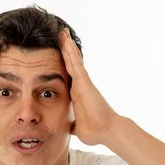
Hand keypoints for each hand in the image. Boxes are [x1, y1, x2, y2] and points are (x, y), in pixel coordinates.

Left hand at [59, 28, 118, 145]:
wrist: (106, 132)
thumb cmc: (95, 131)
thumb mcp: (77, 127)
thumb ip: (72, 125)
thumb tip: (68, 129)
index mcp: (76, 94)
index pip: (67, 75)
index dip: (63, 64)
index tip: (57, 54)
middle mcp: (80, 85)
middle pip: (70, 63)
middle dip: (65, 50)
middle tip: (61, 35)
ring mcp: (83, 82)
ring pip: (73, 60)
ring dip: (67, 46)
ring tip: (62, 32)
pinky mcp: (85, 82)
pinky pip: (75, 63)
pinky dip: (70, 51)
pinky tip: (65, 40)